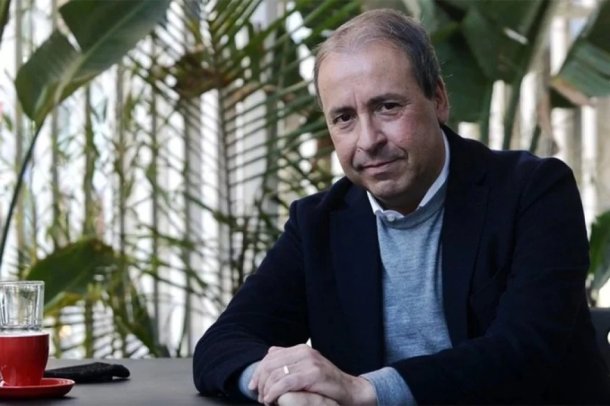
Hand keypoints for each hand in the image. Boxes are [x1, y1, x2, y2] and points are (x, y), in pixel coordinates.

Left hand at [249, 344, 374, 404]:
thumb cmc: (326, 384)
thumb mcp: (305, 368)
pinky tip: (272, 399)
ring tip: (266, 400)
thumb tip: (270, 353)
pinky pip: (286, 382)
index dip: (258, 372)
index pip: (270, 356)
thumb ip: (289, 360)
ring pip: (276, 373)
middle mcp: (304, 351)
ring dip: (266, 389)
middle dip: (260, 382)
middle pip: (270, 364)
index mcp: (300, 348)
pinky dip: (274, 392)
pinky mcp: (313, 374)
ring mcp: (309, 361)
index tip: (253, 387)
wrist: (350, 391)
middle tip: (260, 396)